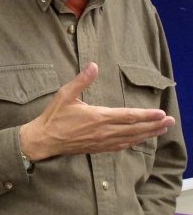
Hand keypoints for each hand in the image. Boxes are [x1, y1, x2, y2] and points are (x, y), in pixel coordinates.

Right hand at [19, 62, 173, 161]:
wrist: (45, 139)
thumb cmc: (54, 117)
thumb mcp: (65, 95)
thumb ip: (81, 80)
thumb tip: (94, 65)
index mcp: (98, 117)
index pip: (129, 116)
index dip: (147, 115)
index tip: (161, 113)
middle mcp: (104, 131)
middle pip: (135, 129)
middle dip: (154, 125)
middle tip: (170, 121)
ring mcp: (103, 141)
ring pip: (131, 139)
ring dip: (148, 134)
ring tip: (162, 130)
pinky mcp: (99, 148)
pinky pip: (122, 146)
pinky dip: (134, 142)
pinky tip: (139, 140)